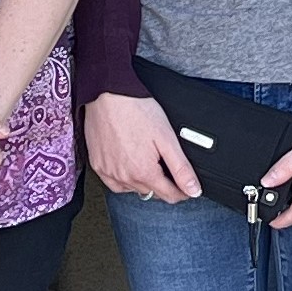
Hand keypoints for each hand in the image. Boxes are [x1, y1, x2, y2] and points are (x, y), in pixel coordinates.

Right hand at [84, 91, 199, 202]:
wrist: (109, 94)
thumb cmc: (137, 111)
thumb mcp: (167, 139)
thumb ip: (181, 168)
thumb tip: (193, 190)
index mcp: (144, 173)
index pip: (169, 196)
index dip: (183, 192)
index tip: (187, 186)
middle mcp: (124, 177)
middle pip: (151, 192)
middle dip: (163, 183)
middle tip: (166, 164)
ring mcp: (108, 172)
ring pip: (133, 189)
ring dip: (144, 182)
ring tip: (149, 162)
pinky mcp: (97, 165)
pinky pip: (114, 183)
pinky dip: (124, 180)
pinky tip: (130, 166)